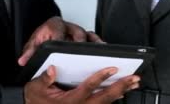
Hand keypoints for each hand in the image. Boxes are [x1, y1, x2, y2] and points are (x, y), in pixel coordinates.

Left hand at [18, 17, 102, 65]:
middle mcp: (67, 26)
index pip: (58, 30)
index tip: (61, 46)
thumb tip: (23, 61)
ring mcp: (76, 31)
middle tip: (80, 53)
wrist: (46, 37)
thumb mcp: (33, 45)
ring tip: (97, 52)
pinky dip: (97, 44)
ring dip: (92, 43)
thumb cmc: (42, 39)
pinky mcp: (84, 37)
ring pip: (87, 34)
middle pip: (77, 32)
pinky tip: (101, 51)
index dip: (60, 38)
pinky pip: (93, 38)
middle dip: (79, 42)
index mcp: (54, 25)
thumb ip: (29, 52)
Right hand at [23, 65, 139, 103]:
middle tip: (133, 78)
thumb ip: (45, 79)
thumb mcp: (36, 87)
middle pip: (104, 97)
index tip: (112, 68)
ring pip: (107, 102)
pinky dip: (115, 97)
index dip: (100, 77)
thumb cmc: (37, 98)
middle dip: (120, 87)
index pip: (88, 88)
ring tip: (133, 83)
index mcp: (69, 101)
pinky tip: (123, 91)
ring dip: (121, 92)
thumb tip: (52, 69)